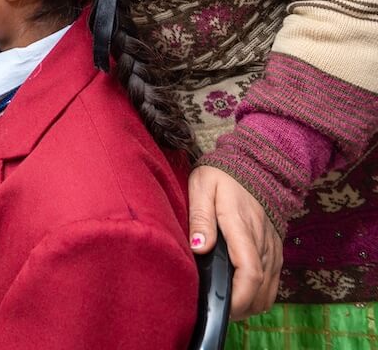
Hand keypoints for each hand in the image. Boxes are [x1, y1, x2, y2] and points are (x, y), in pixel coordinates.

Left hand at [188, 166, 282, 319]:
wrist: (254, 164)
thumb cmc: (222, 175)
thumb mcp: (202, 186)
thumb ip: (200, 217)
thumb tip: (199, 247)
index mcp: (243, 227)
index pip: (250, 273)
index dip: (237, 298)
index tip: (219, 309)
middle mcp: (263, 242)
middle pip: (261, 289)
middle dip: (240, 308)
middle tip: (214, 311)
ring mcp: (273, 248)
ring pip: (269, 290)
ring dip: (249, 304)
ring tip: (223, 305)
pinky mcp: (275, 250)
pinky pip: (273, 281)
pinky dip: (258, 295)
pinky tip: (238, 294)